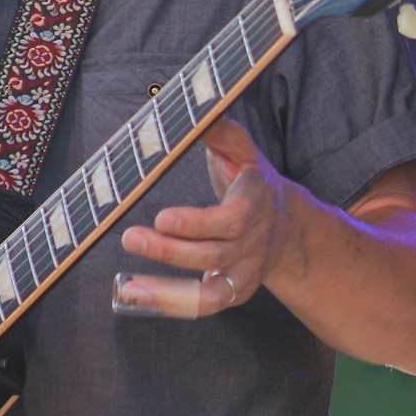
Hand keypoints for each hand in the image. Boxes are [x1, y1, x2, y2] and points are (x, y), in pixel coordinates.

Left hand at [114, 118, 302, 318]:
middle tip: (131, 237)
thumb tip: (195, 109)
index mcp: (256, 203)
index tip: (163, 217)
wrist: (287, 227)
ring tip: (128, 286)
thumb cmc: (252, 183)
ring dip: (168, 291)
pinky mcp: (235, 292)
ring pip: (210, 291)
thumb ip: (220, 132)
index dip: (198, 224)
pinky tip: (137, 297)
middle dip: (169, 250)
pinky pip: (205, 306)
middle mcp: (254, 242)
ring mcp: (245, 271)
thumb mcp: (244, 152)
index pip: (233, 220)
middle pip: (214, 254)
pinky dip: (172, 306)